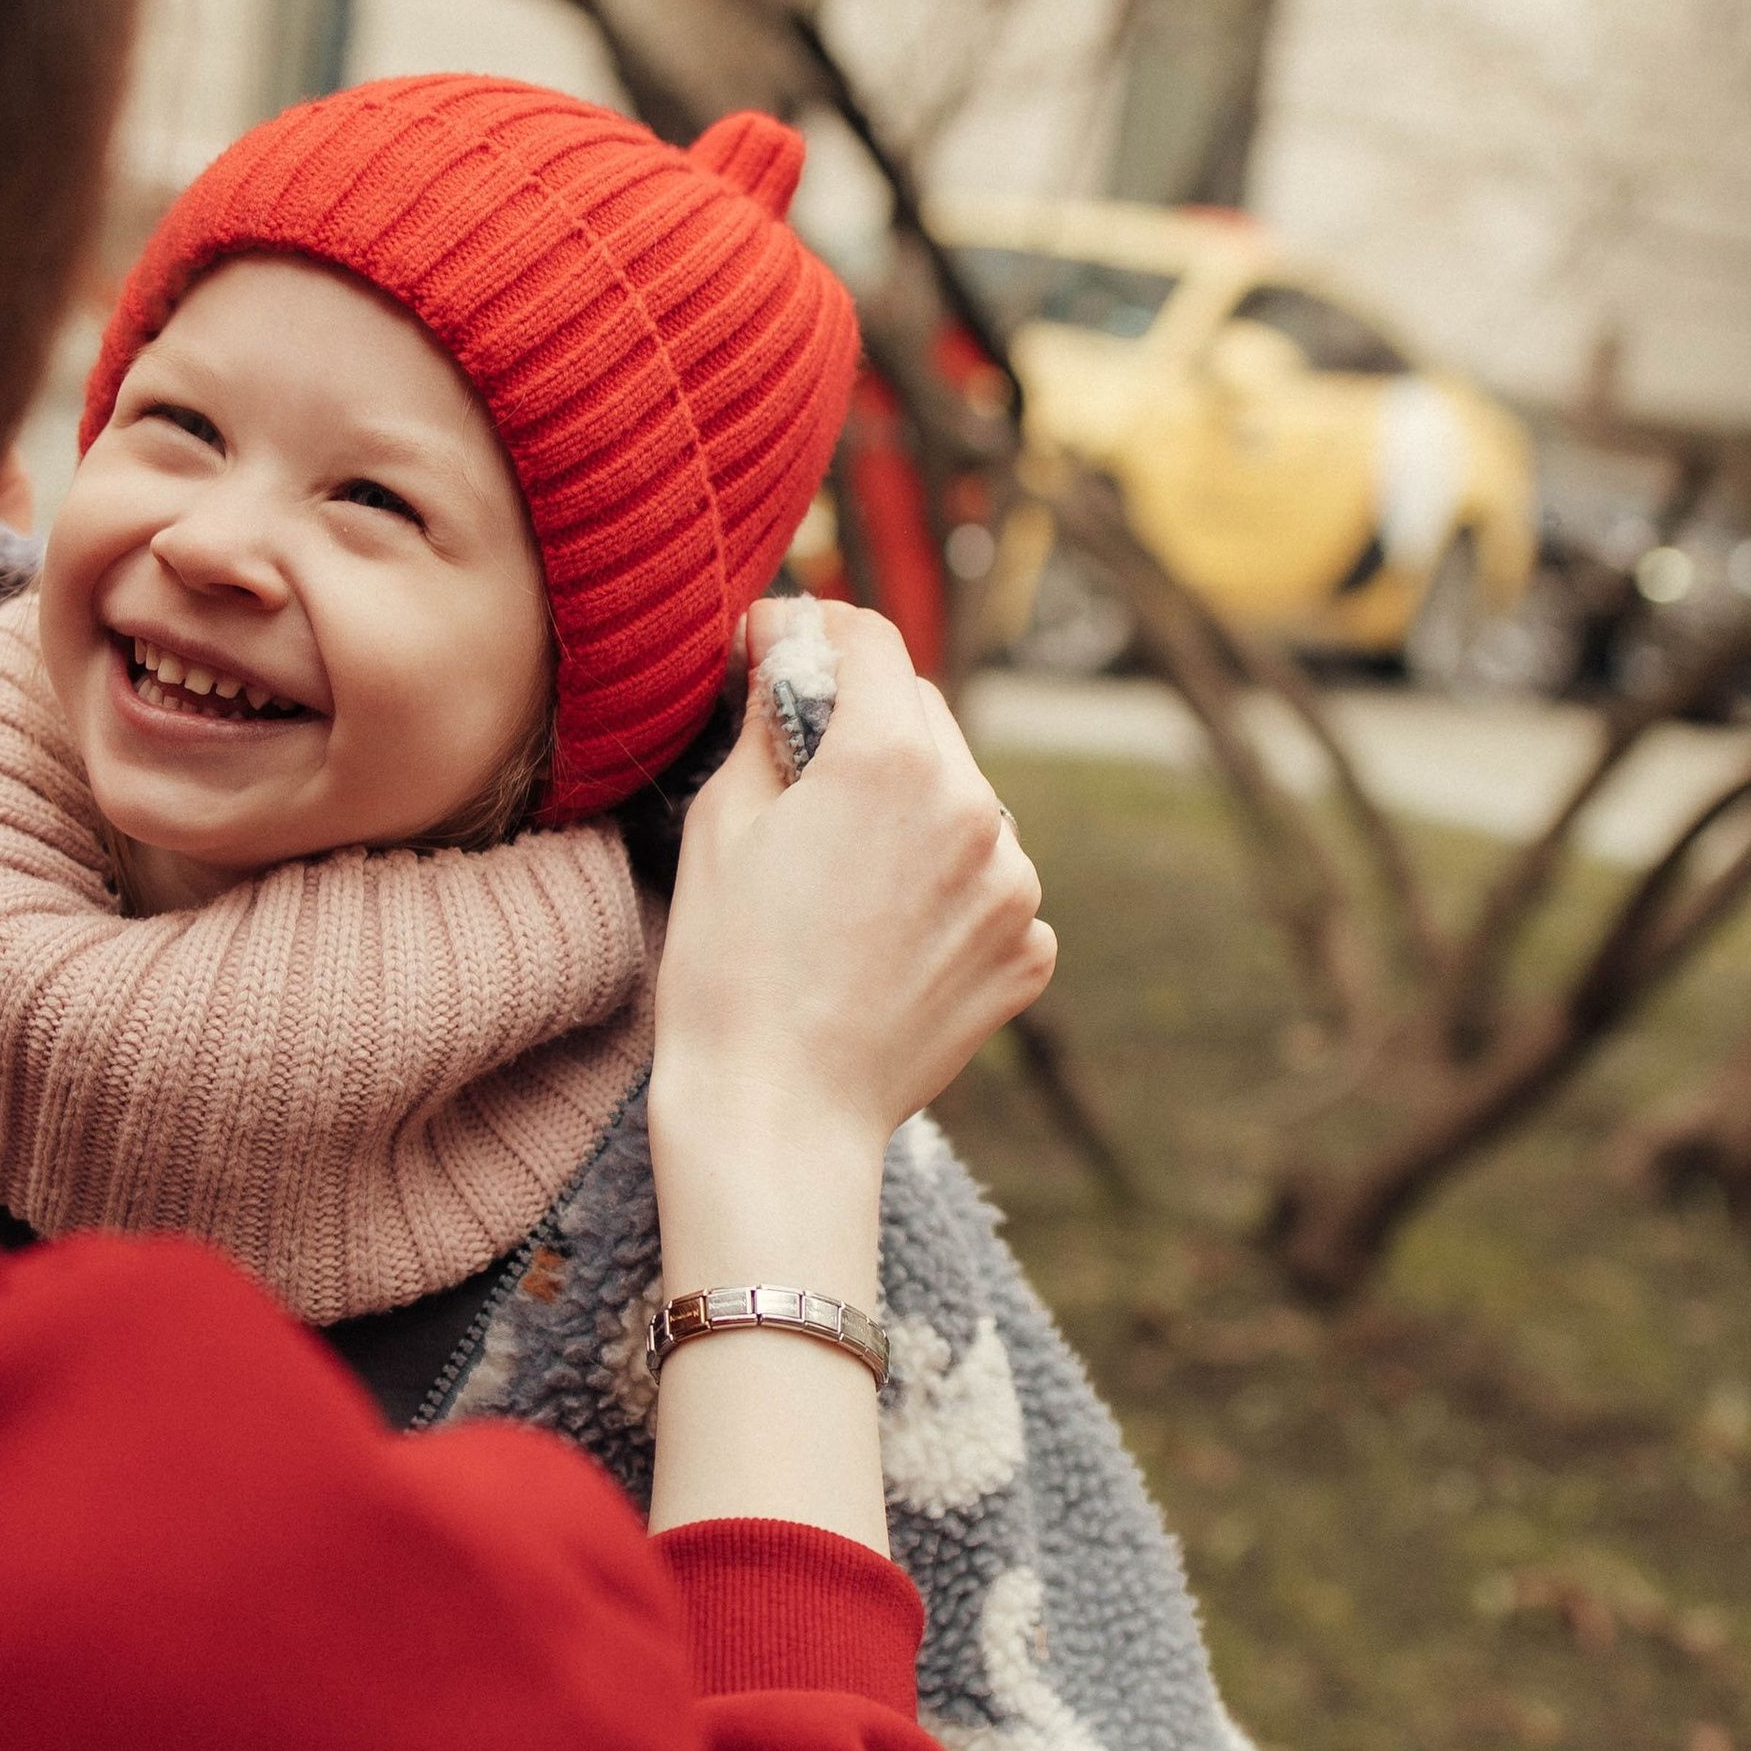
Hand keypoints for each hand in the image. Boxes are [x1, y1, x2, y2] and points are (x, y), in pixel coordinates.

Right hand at [643, 601, 1051, 1551]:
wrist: (780, 1119)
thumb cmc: (727, 971)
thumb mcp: (723, 821)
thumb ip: (765, 719)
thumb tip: (782, 653)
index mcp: (892, 757)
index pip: (870, 641)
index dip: (816, 631)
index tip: (779, 645)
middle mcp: (976, 806)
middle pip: (922, 715)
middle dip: (864, 722)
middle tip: (797, 761)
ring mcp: (1014, 883)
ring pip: (962, 800)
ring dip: (911, 807)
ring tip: (840, 874)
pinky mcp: (1028, 948)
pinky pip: (987, 882)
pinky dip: (944, 888)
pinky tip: (882, 933)